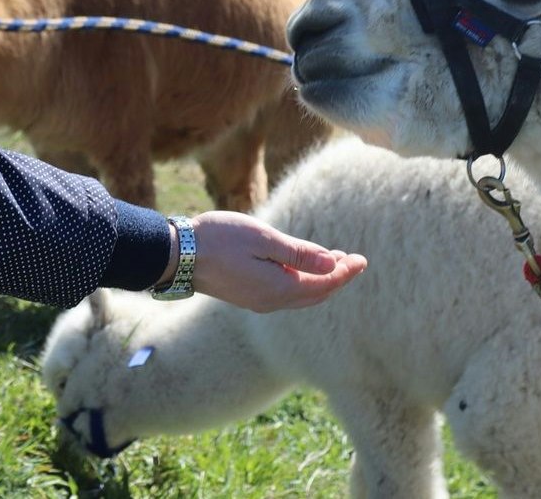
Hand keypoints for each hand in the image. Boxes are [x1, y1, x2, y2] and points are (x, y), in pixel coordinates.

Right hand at [178, 211, 365, 312]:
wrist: (177, 255)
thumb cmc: (219, 239)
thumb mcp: (263, 239)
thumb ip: (299, 253)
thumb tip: (333, 264)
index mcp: (279, 289)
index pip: (323, 284)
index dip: (345, 272)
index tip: (362, 259)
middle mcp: (271, 301)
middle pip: (315, 294)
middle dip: (337, 278)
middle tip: (356, 261)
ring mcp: (258, 301)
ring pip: (301, 295)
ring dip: (320, 280)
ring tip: (335, 261)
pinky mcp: (247, 296)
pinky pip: (286, 293)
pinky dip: (302, 282)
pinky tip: (302, 268)